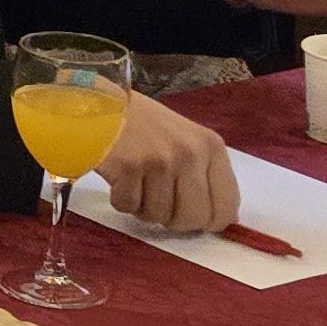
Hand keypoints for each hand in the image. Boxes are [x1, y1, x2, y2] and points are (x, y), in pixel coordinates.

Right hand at [89, 92, 237, 232]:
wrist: (99, 104)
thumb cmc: (143, 125)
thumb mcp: (186, 140)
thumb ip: (203, 174)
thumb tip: (216, 219)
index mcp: (211, 146)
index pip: (227, 206)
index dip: (210, 221)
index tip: (194, 219)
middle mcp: (190, 153)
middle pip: (195, 218)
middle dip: (175, 221)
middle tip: (160, 205)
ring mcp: (160, 161)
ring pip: (158, 216)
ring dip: (143, 207)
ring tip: (136, 183)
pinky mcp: (129, 168)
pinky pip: (128, 206)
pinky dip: (120, 199)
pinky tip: (119, 178)